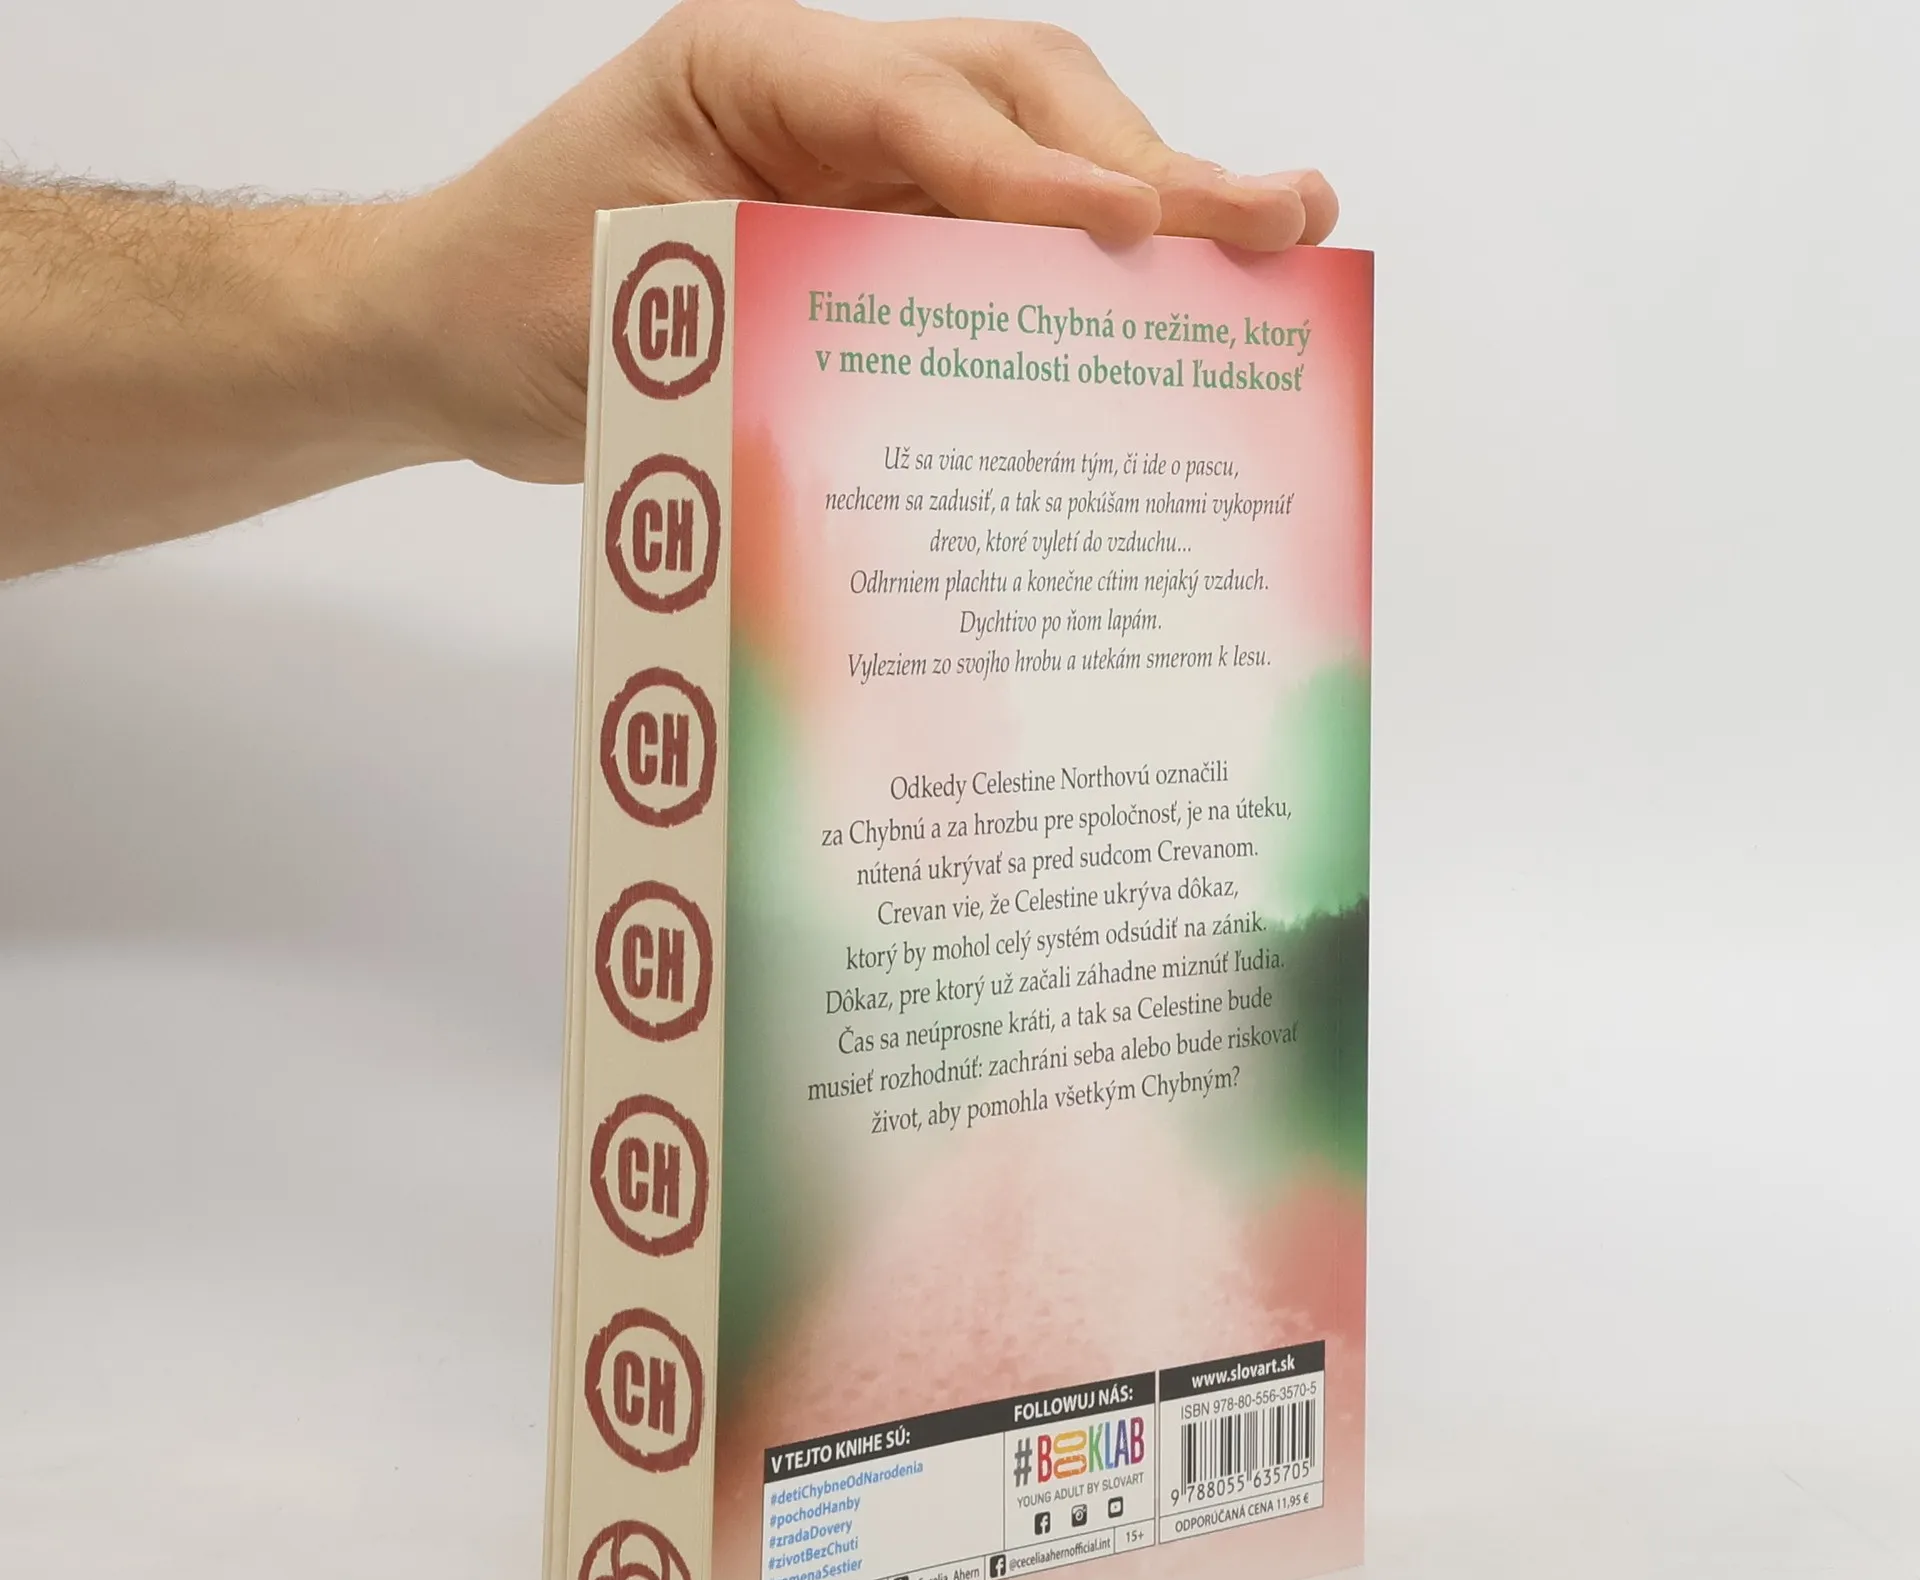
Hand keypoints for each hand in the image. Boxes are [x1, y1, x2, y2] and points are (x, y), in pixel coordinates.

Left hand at [363, 0, 1337, 482]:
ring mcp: (853, 154)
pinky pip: (994, 229)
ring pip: (1032, 146)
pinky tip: (1163, 299)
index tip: (1140, 227)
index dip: (1039, 175)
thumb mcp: (624, 313)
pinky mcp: (867, 227)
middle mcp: (822, 93)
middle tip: (1271, 220)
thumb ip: (774, 319)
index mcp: (753, 68)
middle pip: (1020, 93)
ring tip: (1268, 238)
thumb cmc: (503, 307)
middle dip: (1145, 163)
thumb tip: (936, 390)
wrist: (445, 336)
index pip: (927, 109)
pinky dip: (1079, 266)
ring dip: (1146, 196)